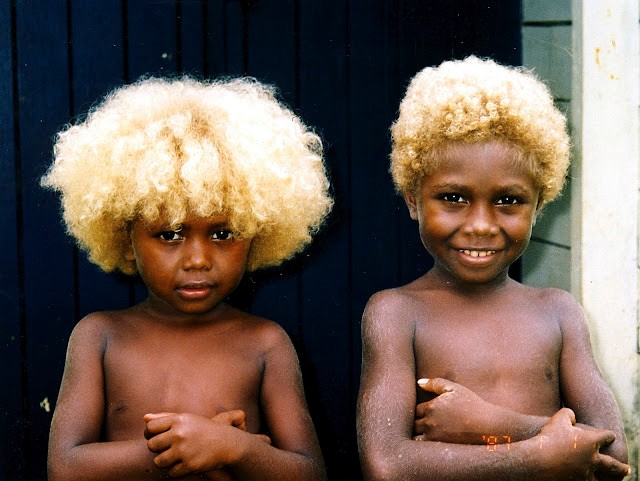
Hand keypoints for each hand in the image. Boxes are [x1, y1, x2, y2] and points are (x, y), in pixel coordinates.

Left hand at [143, 410, 269, 477]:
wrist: (226, 443)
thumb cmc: (203, 429)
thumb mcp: (187, 419)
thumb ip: (165, 417)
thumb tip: (144, 418)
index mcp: (178, 420)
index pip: (150, 427)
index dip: (150, 434)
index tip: (158, 437)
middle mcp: (180, 433)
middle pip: (152, 445)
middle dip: (158, 449)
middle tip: (169, 448)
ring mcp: (184, 450)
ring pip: (158, 461)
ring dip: (165, 462)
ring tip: (176, 457)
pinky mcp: (189, 465)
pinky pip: (171, 473)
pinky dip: (176, 471)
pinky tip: (185, 464)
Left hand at [414, 377, 508, 443]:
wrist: (488, 426)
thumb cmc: (472, 405)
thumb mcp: (454, 389)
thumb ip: (436, 384)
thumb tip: (419, 382)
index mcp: (431, 407)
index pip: (415, 409)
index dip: (419, 411)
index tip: (425, 413)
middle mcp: (430, 422)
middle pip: (412, 423)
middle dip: (415, 422)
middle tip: (422, 423)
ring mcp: (434, 436)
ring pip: (415, 436)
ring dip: (416, 434)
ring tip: (422, 434)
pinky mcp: (439, 447)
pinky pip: (422, 448)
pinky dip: (421, 446)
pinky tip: (427, 444)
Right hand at [535, 408, 629, 480]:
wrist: (538, 460)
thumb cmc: (548, 437)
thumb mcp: (558, 419)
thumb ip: (567, 414)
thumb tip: (571, 415)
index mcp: (590, 442)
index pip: (605, 437)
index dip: (608, 436)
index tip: (611, 436)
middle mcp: (592, 459)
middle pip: (612, 465)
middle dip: (620, 467)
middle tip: (627, 469)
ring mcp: (585, 474)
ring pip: (598, 479)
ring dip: (602, 479)